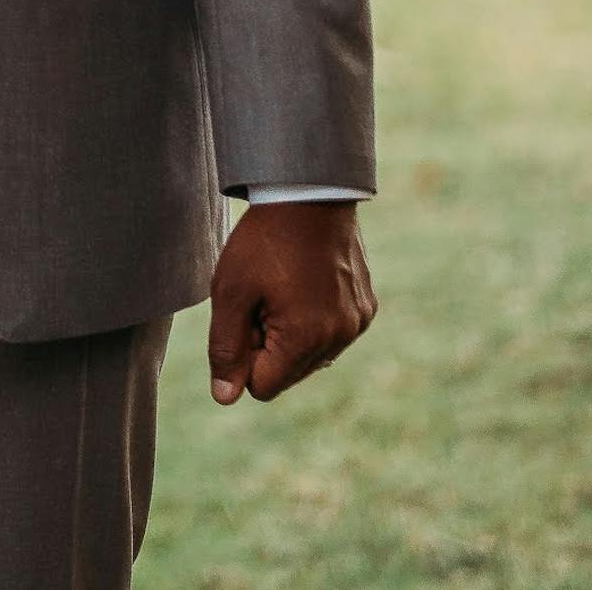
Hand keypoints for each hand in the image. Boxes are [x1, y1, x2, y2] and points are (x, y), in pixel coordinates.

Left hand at [206, 200, 375, 404]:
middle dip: (267, 346)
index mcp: (308, 338)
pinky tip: (303, 283)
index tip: (243, 317)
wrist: (309, 193)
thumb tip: (225, 398)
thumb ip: (226, 348)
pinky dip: (311, 319)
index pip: (263, 387)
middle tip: (260, 299)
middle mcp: (341, 338)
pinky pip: (330, 334)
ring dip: (289, 334)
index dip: (243, 357)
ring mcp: (358, 323)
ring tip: (281, 288)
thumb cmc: (264, 241)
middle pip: (287, 374)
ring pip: (309, 357)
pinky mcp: (366, 308)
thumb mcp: (231, 291)